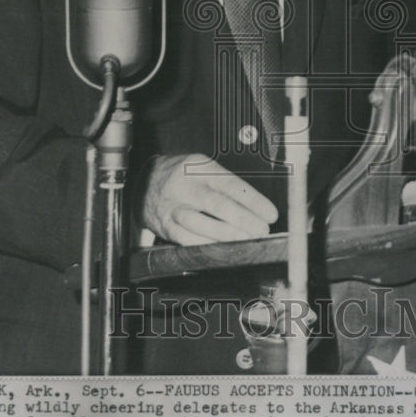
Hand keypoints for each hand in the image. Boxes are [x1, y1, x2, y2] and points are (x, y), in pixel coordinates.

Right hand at [141, 154, 277, 245]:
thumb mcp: (202, 167)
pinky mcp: (166, 225)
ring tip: (247, 241)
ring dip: (228, 235)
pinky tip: (224, 249)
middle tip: (262, 230)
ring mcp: (174, 207)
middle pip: (217, 204)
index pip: (230, 184)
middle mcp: (185, 186)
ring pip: (202, 224)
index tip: (271, 214)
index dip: (253, 200)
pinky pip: (188, 239)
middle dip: (243, 219)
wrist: (144, 182)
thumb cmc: (183, 175)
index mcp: (198, 167)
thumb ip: (225, 184)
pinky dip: (208, 245)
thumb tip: (256, 208)